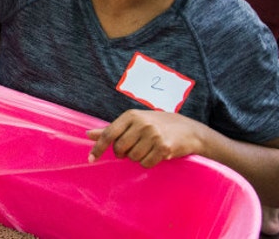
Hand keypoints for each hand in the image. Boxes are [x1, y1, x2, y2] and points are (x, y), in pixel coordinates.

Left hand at [86, 109, 205, 167]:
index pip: (109, 133)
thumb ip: (112, 129)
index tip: (91, 159)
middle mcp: (142, 123)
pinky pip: (146, 163)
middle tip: (132, 149)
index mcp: (131, 115)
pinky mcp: (164, 147)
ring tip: (147, 149)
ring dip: (137, 158)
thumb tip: (88, 134)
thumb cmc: (158, 125)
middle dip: (123, 153)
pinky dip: (148, 162)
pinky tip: (155, 154)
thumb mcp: (134, 122)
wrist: (189, 130)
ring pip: (133, 157)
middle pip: (120, 148)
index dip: (98, 148)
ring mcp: (153, 135)